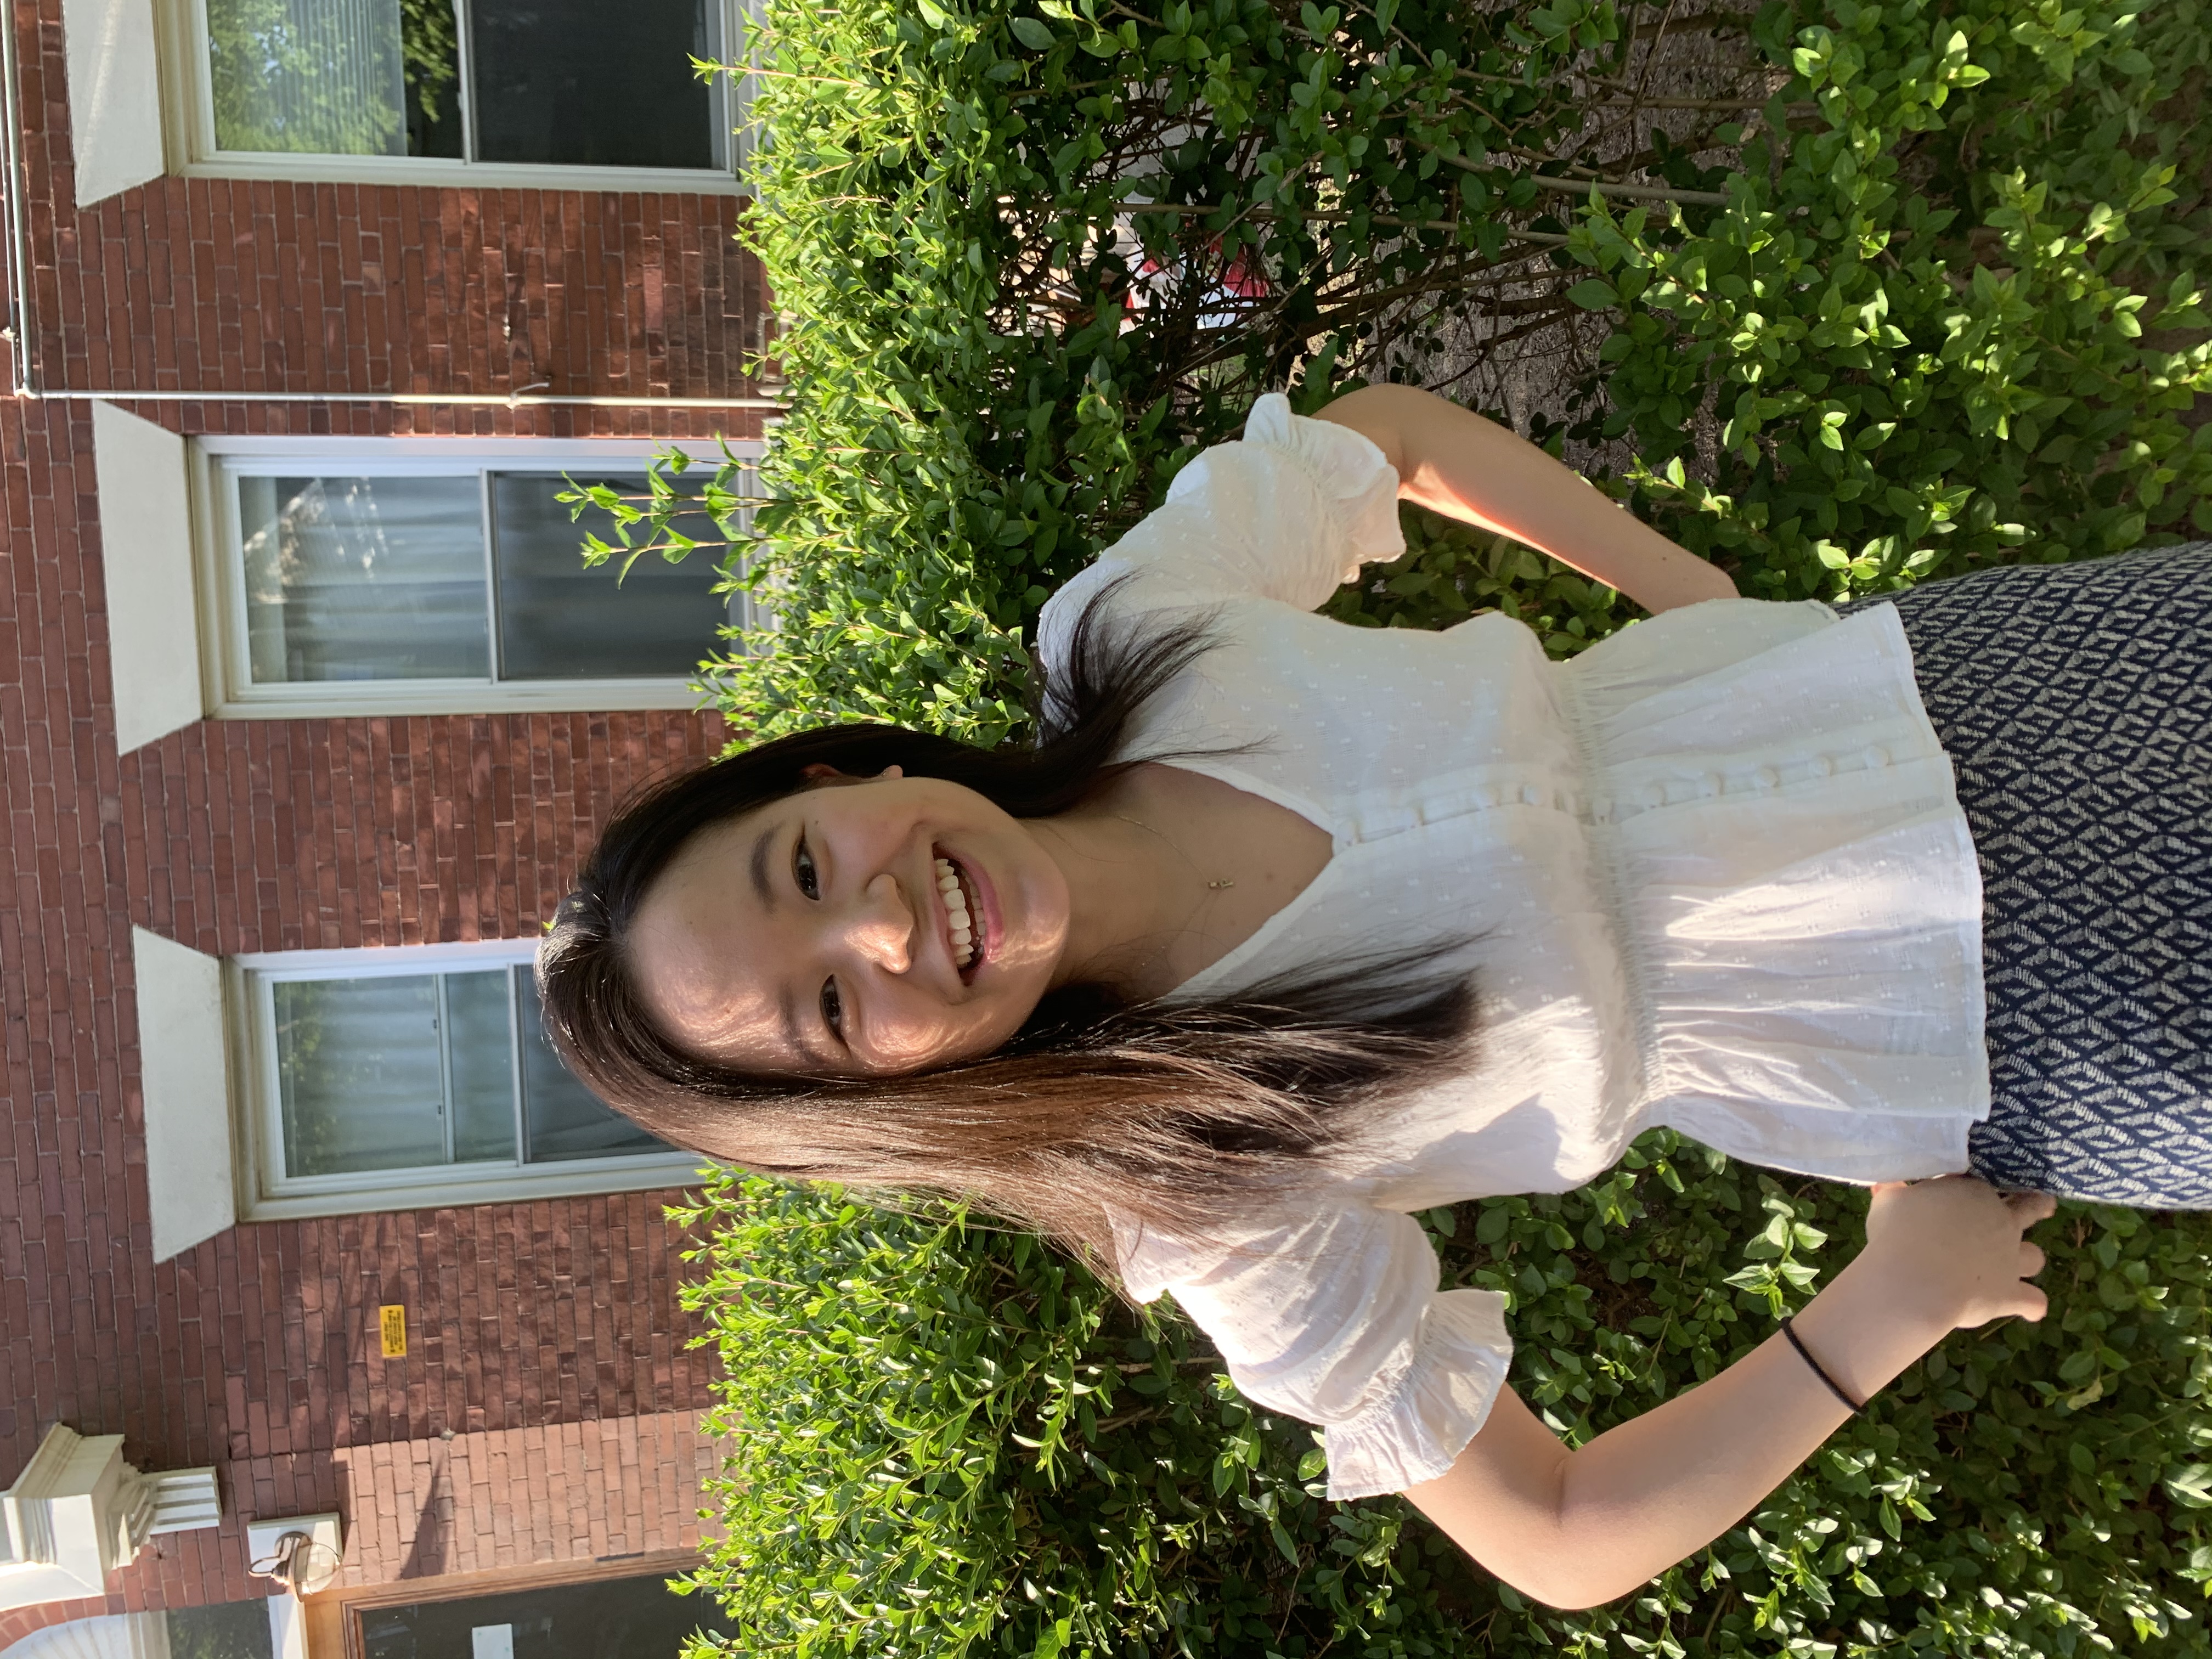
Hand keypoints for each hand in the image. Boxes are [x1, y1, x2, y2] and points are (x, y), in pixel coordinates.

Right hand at [1859, 1176, 2056, 1330]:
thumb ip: (1892, 1191)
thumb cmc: (1898, 1233)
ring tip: (2021, 1262)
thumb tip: (1885, 1183)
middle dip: (2036, 1205)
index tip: (1964, 1192)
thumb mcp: (1888, 1204)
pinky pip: (2033, 1300)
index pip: (1981, 1183)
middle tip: (2039, 1206)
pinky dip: (2032, 1305)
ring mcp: (2010, 1258)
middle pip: (2030, 1207)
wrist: (1915, 1281)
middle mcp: (2001, 1221)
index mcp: (1973, 1193)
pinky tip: (2031, 1311)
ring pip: (2035, 1256)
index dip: (1975, 1188)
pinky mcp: (2010, 1292)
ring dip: (2028, 1259)